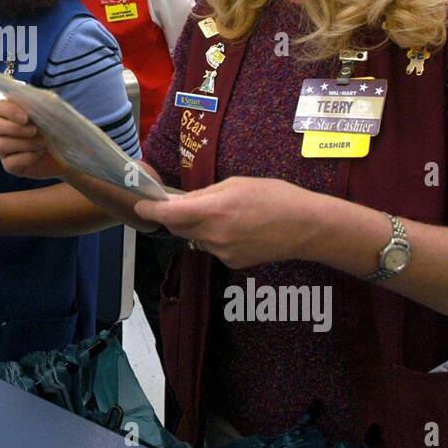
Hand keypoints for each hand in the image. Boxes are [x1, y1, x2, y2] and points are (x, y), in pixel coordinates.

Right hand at [0, 99, 68, 179]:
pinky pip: (10, 162)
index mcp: (11, 113)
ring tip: (41, 143)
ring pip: (0, 145)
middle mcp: (4, 130)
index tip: (25, 117)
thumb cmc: (57, 129)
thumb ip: (40, 101)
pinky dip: (26, 157)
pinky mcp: (10, 165)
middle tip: (34, 131)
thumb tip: (29, 98)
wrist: (69, 152)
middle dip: (14, 128)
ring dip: (24, 143)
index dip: (8, 111)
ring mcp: (5, 149)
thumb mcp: (52, 111)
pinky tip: (38, 154)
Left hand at [132, 177, 326, 269]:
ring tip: (225, 214)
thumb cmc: (274, 197)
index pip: (170, 215)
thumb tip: (182, 201)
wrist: (305, 227)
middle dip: (175, 217)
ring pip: (195, 238)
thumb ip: (205, 194)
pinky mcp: (231, 263)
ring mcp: (222, 252)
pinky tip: (237, 229)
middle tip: (186, 203)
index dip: (151, 211)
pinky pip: (212, 248)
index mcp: (214, 210)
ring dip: (197, 226)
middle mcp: (214, 235)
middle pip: (178, 228)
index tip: (141, 206)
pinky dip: (214, 237)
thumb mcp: (236, 184)